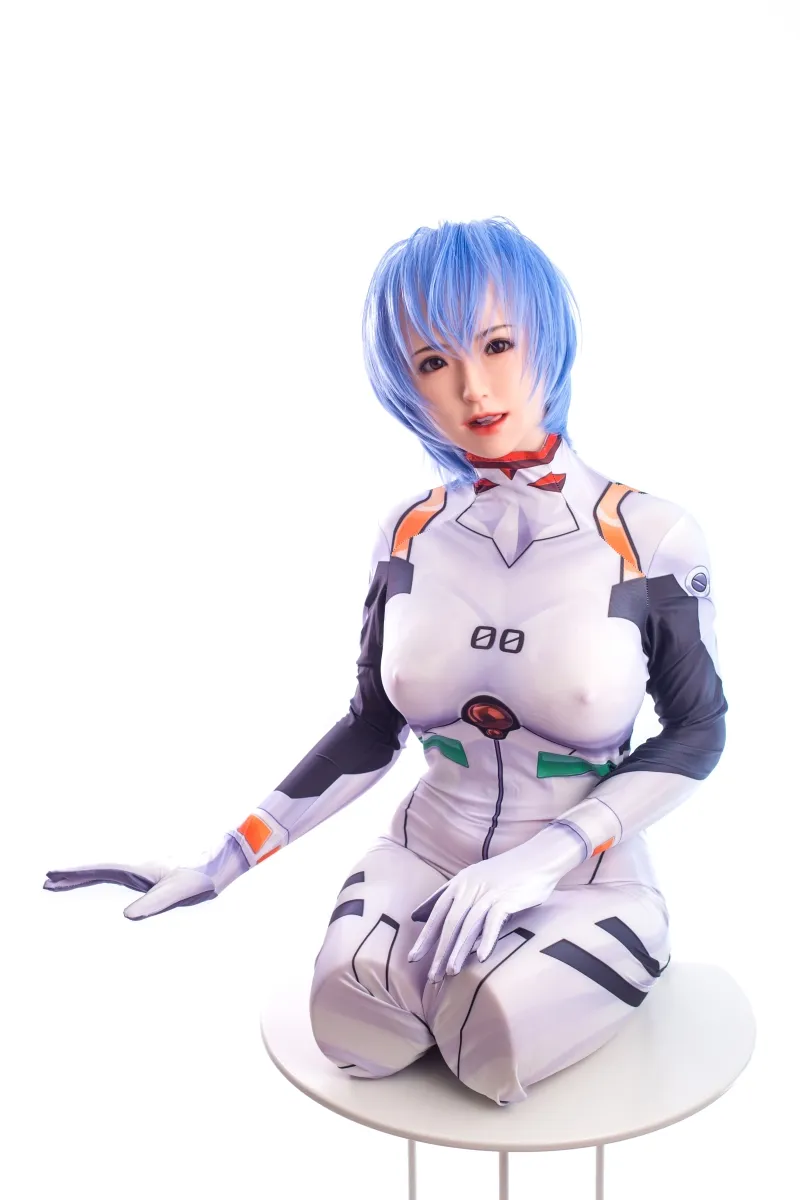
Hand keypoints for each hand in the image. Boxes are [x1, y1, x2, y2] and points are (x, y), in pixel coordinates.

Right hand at [43, 860, 217, 919]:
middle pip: (97, 870)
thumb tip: (126, 916)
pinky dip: (99, 879)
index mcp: (140, 868)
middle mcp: (137, 867)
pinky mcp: (148, 877)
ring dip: (81, 878)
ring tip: (59, 883)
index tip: (54, 873)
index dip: (77, 872)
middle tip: (46, 881)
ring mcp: (141, 871)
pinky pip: (116, 877)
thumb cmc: (201, 876)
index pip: (101, 869)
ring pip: (104, 873)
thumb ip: (154, 903)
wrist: (220, 864)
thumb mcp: (179, 892)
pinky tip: (94, 881)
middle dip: (71, 876)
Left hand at [408, 822, 585, 981]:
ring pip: (468, 924)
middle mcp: (470, 887)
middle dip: (439, 950)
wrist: (538, 858)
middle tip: (431, 976)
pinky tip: (481, 957)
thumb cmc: (505, 873)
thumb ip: (449, 896)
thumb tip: (418, 915)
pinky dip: (486, 939)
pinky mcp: (507, 898)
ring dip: (458, 950)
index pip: (436, 913)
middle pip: (450, 922)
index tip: (413, 958)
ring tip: (451, 972)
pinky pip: (494, 921)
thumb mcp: (472, 878)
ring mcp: (488, 892)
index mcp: (459, 883)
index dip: (425, 937)